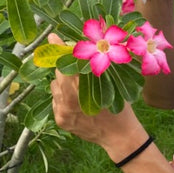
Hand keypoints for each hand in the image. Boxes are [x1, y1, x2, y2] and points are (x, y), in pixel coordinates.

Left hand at [48, 34, 148, 159]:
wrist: (119, 136)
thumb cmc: (120, 108)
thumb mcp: (112, 84)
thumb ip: (96, 68)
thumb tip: (86, 47)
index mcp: (82, 89)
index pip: (65, 64)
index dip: (59, 49)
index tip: (53, 36)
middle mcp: (68, 100)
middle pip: (58, 74)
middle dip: (64, 66)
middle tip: (71, 61)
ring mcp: (62, 111)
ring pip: (54, 87)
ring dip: (63, 82)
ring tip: (77, 86)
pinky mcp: (60, 120)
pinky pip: (55, 100)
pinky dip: (63, 96)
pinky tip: (76, 99)